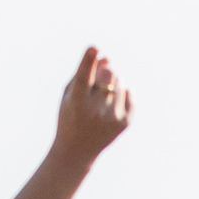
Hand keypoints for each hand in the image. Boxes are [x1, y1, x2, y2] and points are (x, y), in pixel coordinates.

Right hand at [54, 46, 132, 161]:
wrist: (77, 150)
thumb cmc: (70, 115)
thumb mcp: (69, 95)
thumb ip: (85, 74)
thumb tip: (107, 58)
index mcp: (76, 103)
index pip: (83, 78)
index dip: (88, 62)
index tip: (94, 48)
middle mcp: (95, 111)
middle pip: (109, 74)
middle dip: (105, 71)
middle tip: (98, 82)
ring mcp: (112, 117)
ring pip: (120, 81)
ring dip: (112, 82)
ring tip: (101, 98)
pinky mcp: (125, 122)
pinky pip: (129, 92)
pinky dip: (121, 94)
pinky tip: (110, 106)